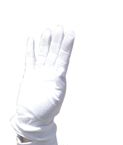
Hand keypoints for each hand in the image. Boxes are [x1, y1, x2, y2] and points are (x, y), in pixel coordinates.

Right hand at [11, 26, 74, 141]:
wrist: (33, 118)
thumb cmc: (46, 111)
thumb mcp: (56, 97)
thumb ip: (57, 84)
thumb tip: (59, 73)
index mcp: (59, 77)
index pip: (63, 57)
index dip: (66, 45)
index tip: (70, 33)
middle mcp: (49, 73)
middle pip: (53, 52)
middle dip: (57, 40)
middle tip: (59, 26)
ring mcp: (39, 73)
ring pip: (43, 53)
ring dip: (45, 42)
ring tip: (48, 30)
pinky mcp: (29, 75)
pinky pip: (30, 59)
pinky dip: (31, 49)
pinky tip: (32, 39)